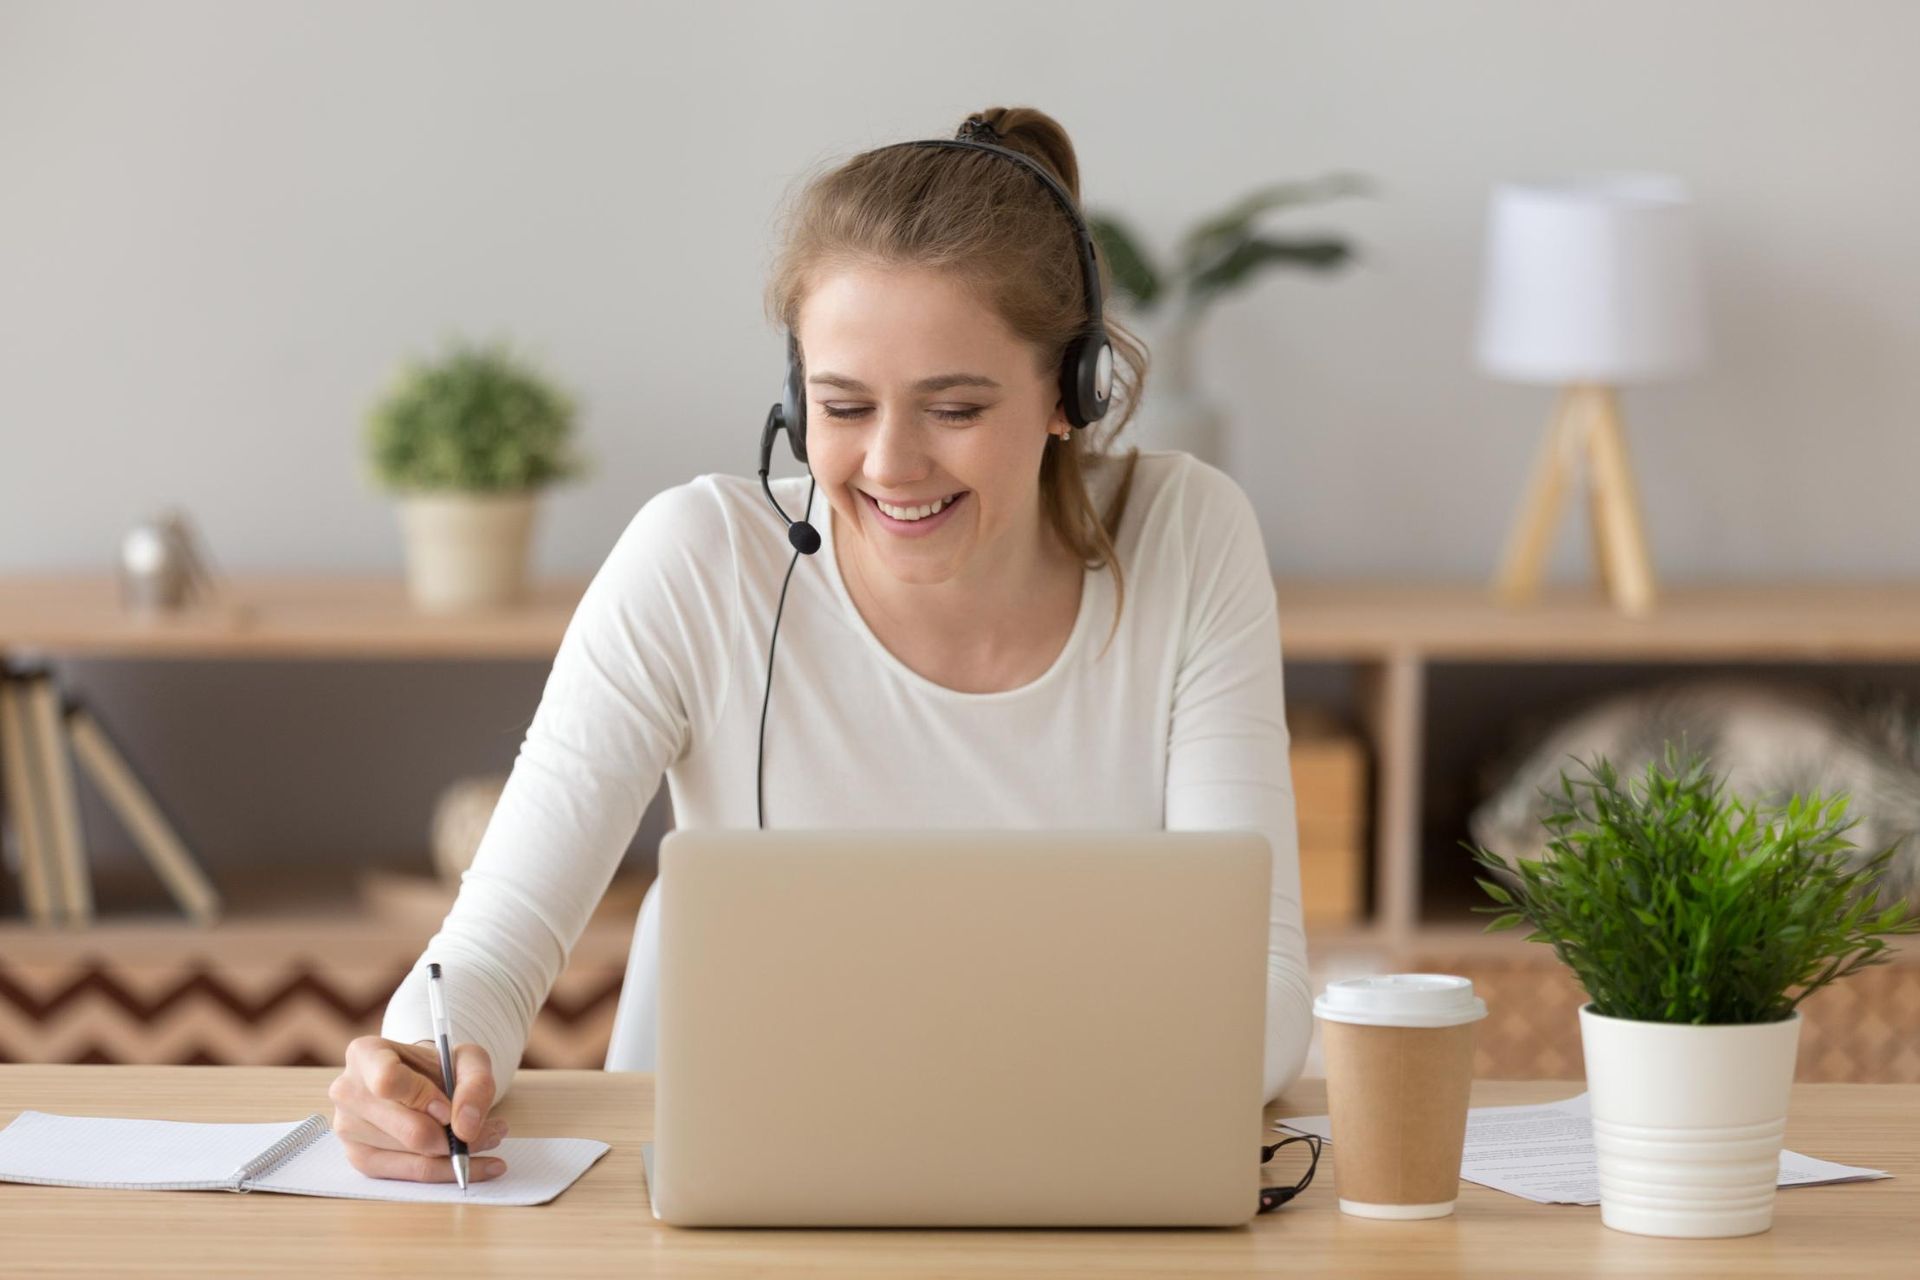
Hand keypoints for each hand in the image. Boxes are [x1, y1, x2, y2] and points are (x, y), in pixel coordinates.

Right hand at [330, 1036, 508, 1181]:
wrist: (421, 1082)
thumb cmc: (439, 1066)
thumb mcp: (467, 1059)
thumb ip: (475, 1084)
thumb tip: (465, 1128)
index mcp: (365, 1054)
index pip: (388, 1081)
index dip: (424, 1099)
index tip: (450, 1110)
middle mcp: (347, 1091)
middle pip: (403, 1128)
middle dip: (454, 1136)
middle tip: (493, 1131)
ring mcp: (348, 1129)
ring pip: (410, 1155)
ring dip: (457, 1154)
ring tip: (487, 1138)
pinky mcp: (360, 1159)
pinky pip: (407, 1175)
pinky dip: (446, 1172)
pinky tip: (476, 1164)